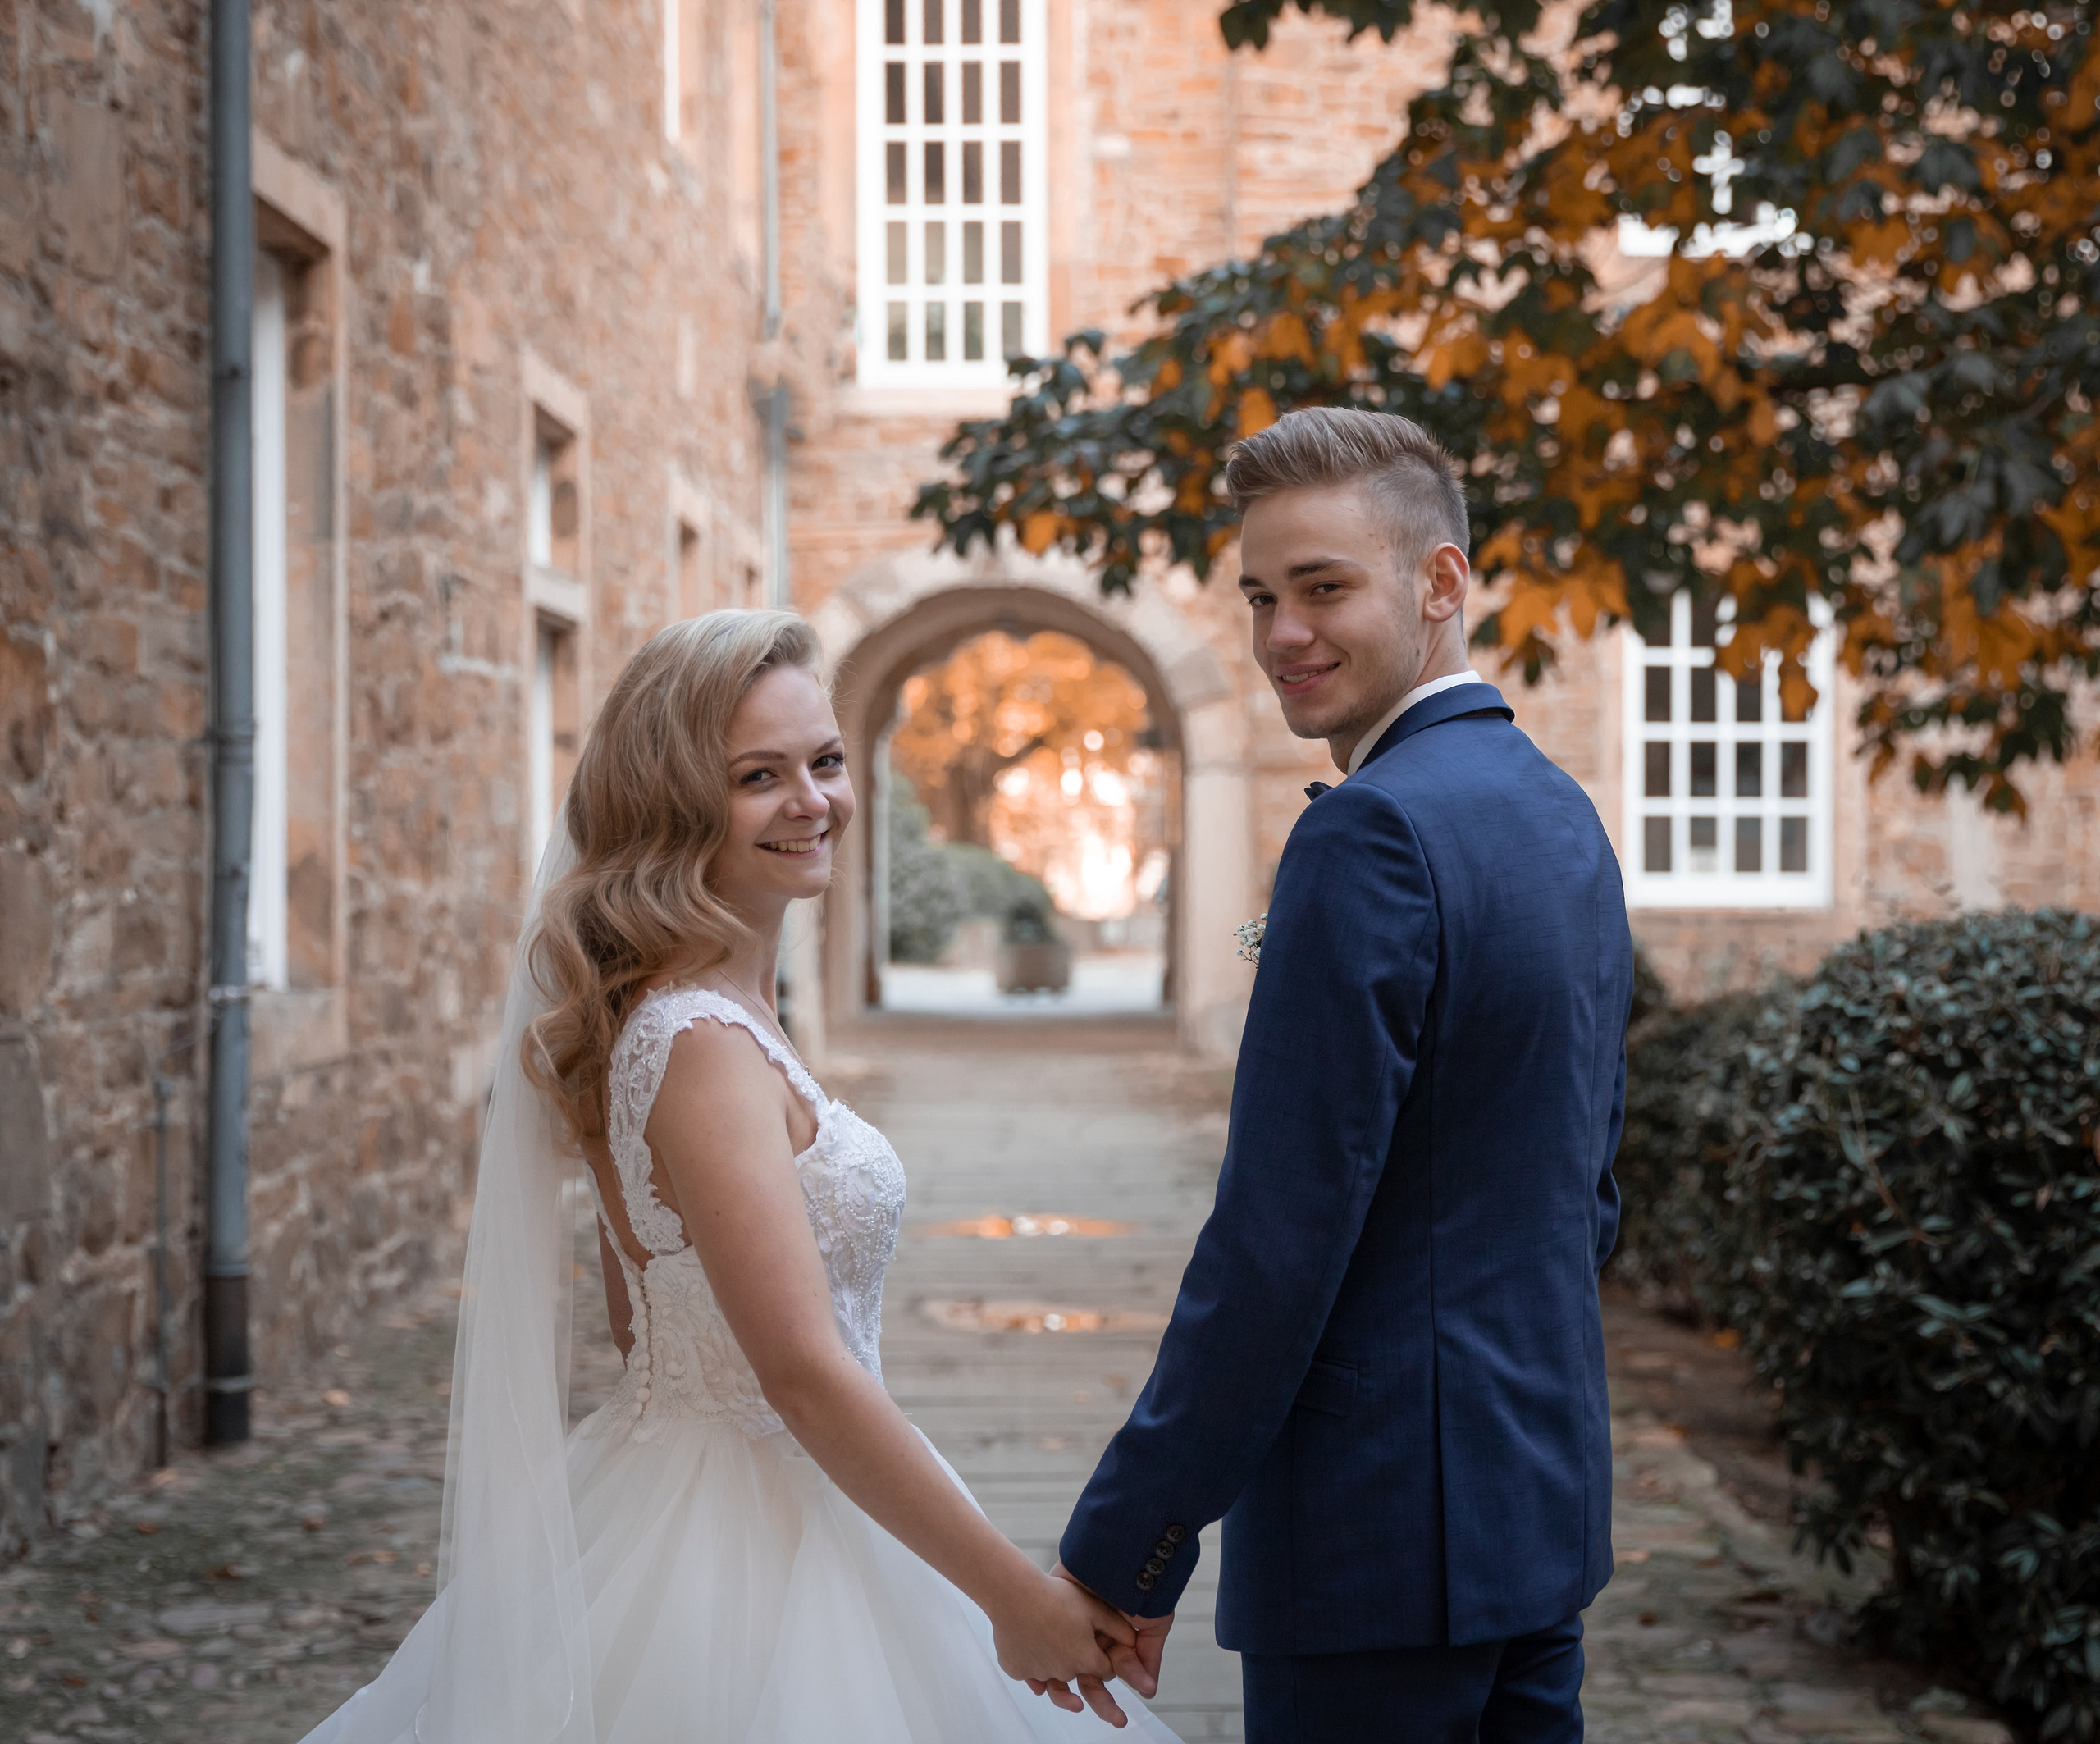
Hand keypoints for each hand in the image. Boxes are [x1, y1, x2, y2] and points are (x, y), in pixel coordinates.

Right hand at [991, 1568, 1135, 1728]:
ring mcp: (1039, 1674)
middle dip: (1078, 1661)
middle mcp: (1064, 1673)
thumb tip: (1133, 1642)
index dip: (1104, 1658)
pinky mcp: (1017, 1671)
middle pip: (1078, 1674)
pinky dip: (1030, 1663)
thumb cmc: (1055, 1596)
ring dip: (1054, 1666)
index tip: (1097, 1646)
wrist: (1014, 1593)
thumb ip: (1116, 1627)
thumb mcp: (1093, 1607)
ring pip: (1052, 1675)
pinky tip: (1029, 1646)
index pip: (1104, 1670)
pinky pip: (1028, 1673)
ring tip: (1055, 1659)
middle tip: (1073, 1640)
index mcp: (1086, 1659)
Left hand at [1032, 1564, 1174, 1710]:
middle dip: (1101, 1701)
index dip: (1119, 1691)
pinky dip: (1039, 1664)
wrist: (1119, 1547)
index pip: (1110, 1672)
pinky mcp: (1051, 1606)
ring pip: (1061, 1664)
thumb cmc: (1141, 1582)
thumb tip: (1149, 1690)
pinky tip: (1043, 1682)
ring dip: (1064, 1689)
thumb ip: (1148, 1655)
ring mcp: (1069, 1621)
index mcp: (1111, 1637)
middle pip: (1088, 1675)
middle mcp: (1089, 1633)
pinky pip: (1038, 1642)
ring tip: (1073, 1703)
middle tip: (1114, 1720)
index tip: (1125, 1711)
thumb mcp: (1153, 1621)